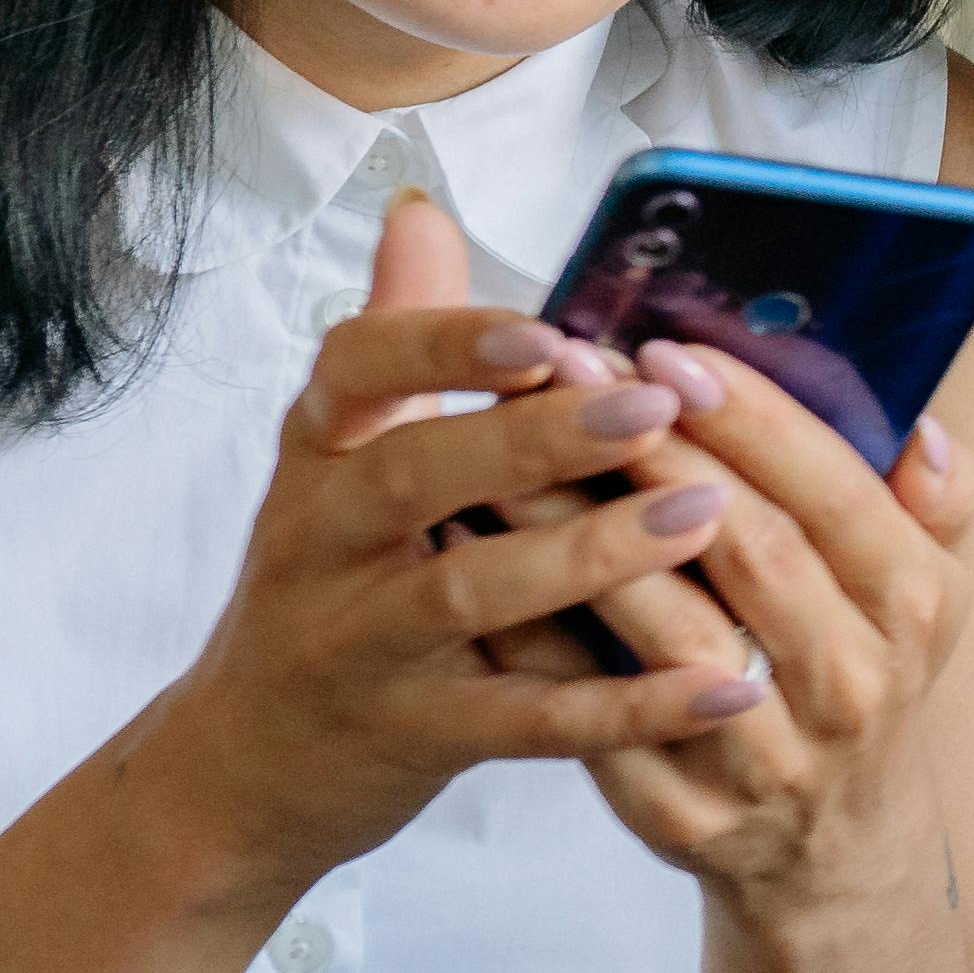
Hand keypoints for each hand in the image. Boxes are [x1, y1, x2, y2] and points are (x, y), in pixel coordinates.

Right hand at [124, 195, 780, 900]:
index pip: (358, 369)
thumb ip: (398, 339)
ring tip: (706, 515)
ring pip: (472, 594)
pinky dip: (628, 707)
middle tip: (656, 405)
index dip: (445, 343)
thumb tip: (419, 208)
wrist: (245, 765)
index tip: (547, 329)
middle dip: (535, 438)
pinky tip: (728, 681)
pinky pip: (527, 720)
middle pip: (417, 475)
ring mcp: (362, 643)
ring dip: (593, 555)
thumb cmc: (328, 584)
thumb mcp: (341, 459)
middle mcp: (324, 540)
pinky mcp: (413, 735)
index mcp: (321, 453)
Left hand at [494, 327, 973, 924]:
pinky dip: (533, 639)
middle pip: (750, 550)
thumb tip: (921, 427)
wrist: (832, 862)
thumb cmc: (854, 684)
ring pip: (665, 629)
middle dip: (654, 451)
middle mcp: (854, 686)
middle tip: (569, 370)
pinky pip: (593, 717)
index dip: (752, 419)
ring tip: (504, 448)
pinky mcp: (684, 817)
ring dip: (578, 531)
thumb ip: (931, 505)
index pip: (833, 494)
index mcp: (915, 608)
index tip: (666, 350)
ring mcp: (768, 759)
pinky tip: (475, 565)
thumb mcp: (922, 599)